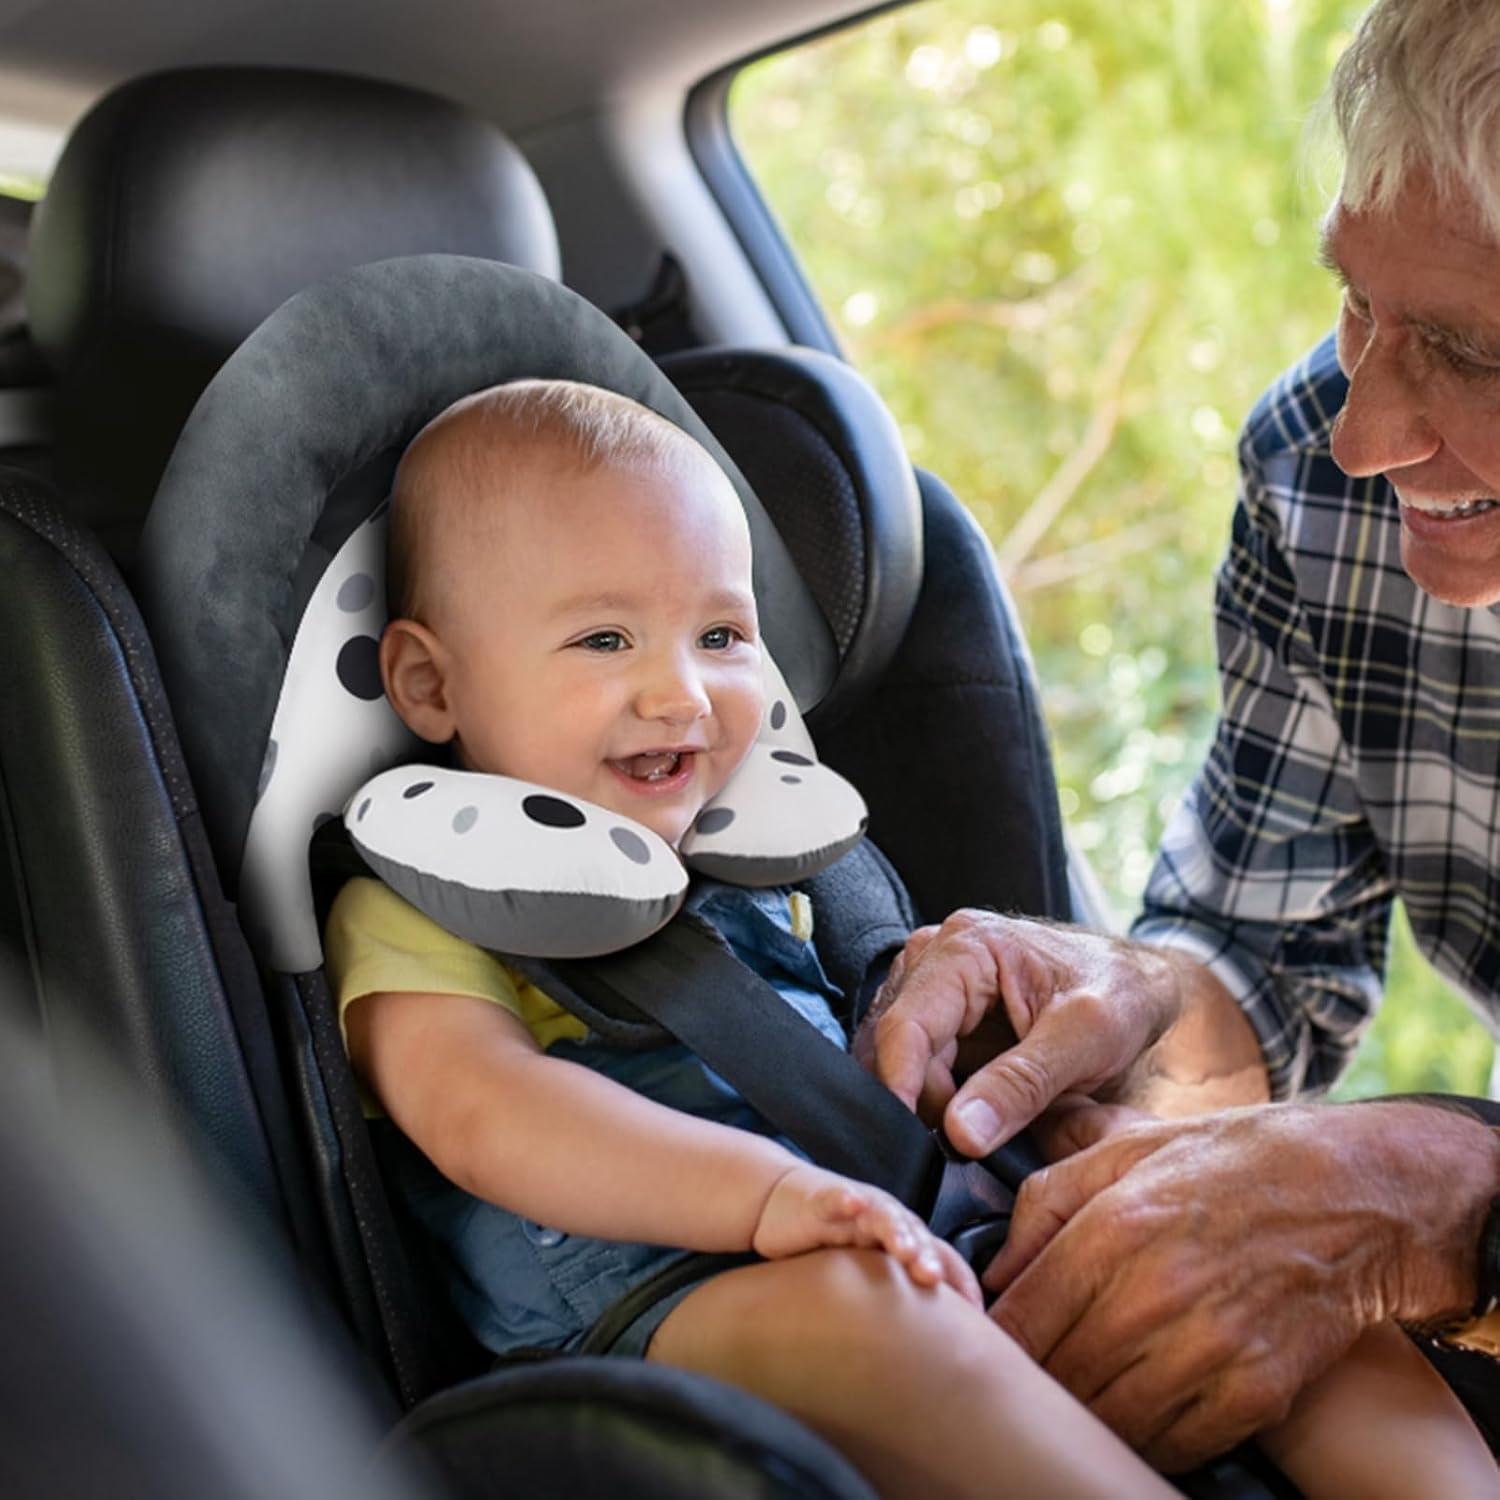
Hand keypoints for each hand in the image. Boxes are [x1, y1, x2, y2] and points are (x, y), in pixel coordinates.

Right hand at [752, 1162, 980, 1306]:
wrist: (784, 1203)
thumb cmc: (832, 1242)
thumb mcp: (867, 1275)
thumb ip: (897, 1304)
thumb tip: (933, 1359)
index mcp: (906, 1240)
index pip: (943, 1258)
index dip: (960, 1282)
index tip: (975, 1315)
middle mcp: (888, 1223)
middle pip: (916, 1237)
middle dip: (926, 1257)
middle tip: (933, 1280)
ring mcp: (857, 1210)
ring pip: (883, 1216)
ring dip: (895, 1230)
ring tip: (903, 1248)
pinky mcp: (823, 1201)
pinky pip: (836, 1199)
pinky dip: (845, 1200)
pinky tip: (852, 1204)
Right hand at [867, 912, 1184, 1155]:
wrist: (1139, 984)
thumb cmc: (1121, 994)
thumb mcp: (1085, 1040)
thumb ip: (1022, 1084)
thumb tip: (959, 1132)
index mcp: (966, 946)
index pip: (906, 1025)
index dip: (900, 1088)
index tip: (910, 1144)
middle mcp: (935, 955)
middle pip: (899, 1047)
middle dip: (924, 1102)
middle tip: (971, 1145)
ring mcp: (933, 982)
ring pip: (901, 1059)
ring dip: (932, 1102)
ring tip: (985, 1126)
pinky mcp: (940, 1012)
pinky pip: (918, 1063)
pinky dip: (940, 1096)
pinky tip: (977, 1112)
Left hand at [982, 1100, 1494, 1470]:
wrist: (1353, 1191)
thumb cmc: (1227, 1162)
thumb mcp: (1124, 1151)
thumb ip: (1046, 1203)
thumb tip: (994, 1268)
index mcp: (1114, 1226)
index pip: (1021, 1319)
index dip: (991, 1342)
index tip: (983, 1344)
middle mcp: (1156, 1292)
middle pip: (1059, 1376)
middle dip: (1034, 1379)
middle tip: (1028, 1371)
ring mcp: (1210, 1348)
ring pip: (1110, 1420)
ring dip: (1085, 1413)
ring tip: (1082, 1389)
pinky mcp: (1257, 1390)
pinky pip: (1174, 1444)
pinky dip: (1147, 1437)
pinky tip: (1140, 1407)